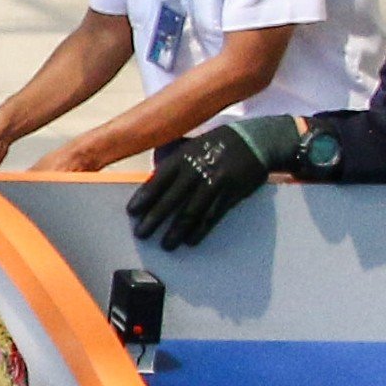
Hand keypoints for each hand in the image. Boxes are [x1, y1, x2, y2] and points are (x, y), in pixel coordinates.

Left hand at [128, 119, 284, 248]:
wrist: (254, 140)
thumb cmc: (217, 145)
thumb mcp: (192, 147)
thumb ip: (173, 165)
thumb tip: (151, 186)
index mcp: (183, 157)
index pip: (158, 180)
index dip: (144, 197)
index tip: (132, 212)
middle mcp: (197, 169)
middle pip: (171, 199)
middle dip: (154, 219)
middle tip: (142, 234)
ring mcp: (215, 182)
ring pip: (191, 211)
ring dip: (177, 231)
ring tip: (166, 244)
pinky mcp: (231, 193)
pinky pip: (212, 216)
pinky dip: (200, 230)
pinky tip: (191, 240)